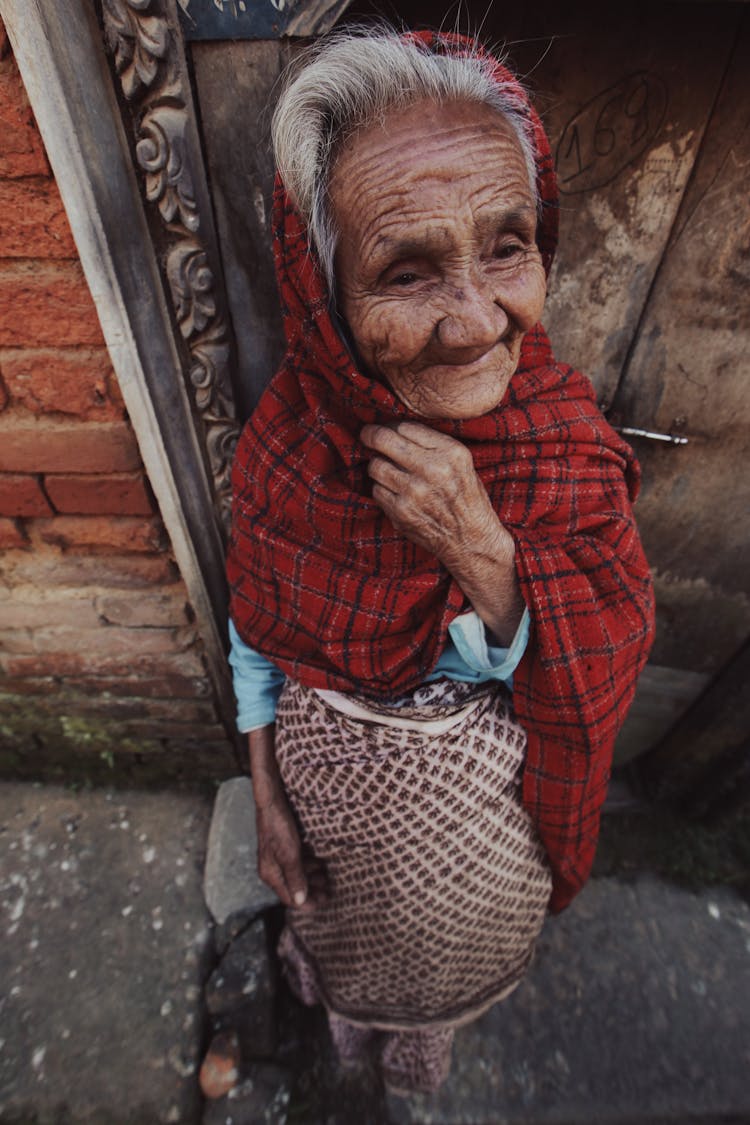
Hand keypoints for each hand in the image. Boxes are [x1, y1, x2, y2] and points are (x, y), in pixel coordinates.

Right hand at [248, 726, 326, 910]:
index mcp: (271, 872)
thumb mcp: (289, 852)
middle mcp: (273, 867)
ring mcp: (278, 856)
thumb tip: (301, 901)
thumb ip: (295, 876)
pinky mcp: (284, 844)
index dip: (308, 903)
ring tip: (330, 876)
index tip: (327, 902)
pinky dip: (311, 865)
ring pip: (299, 874)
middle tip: (332, 891)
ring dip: (314, 878)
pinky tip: (323, 861)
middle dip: (313, 891)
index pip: (290, 898)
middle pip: (295, 887)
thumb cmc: (279, 822)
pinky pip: (299, 861)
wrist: (271, 796)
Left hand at [361, 421, 497, 565]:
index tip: (385, 429)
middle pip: (384, 440)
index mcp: (451, 453)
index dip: (390, 425)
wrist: (470, 540)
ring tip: (387, 471)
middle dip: (370, 435)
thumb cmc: (466, 499)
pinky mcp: (401, 511)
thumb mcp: (463, 464)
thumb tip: (394, 427)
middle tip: (367, 436)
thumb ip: (434, 445)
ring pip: (376, 466)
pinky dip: (382, 490)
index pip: (406, 427)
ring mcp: (414, 491)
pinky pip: (376, 490)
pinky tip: (396, 494)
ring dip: (378, 467)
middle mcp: (432, 469)